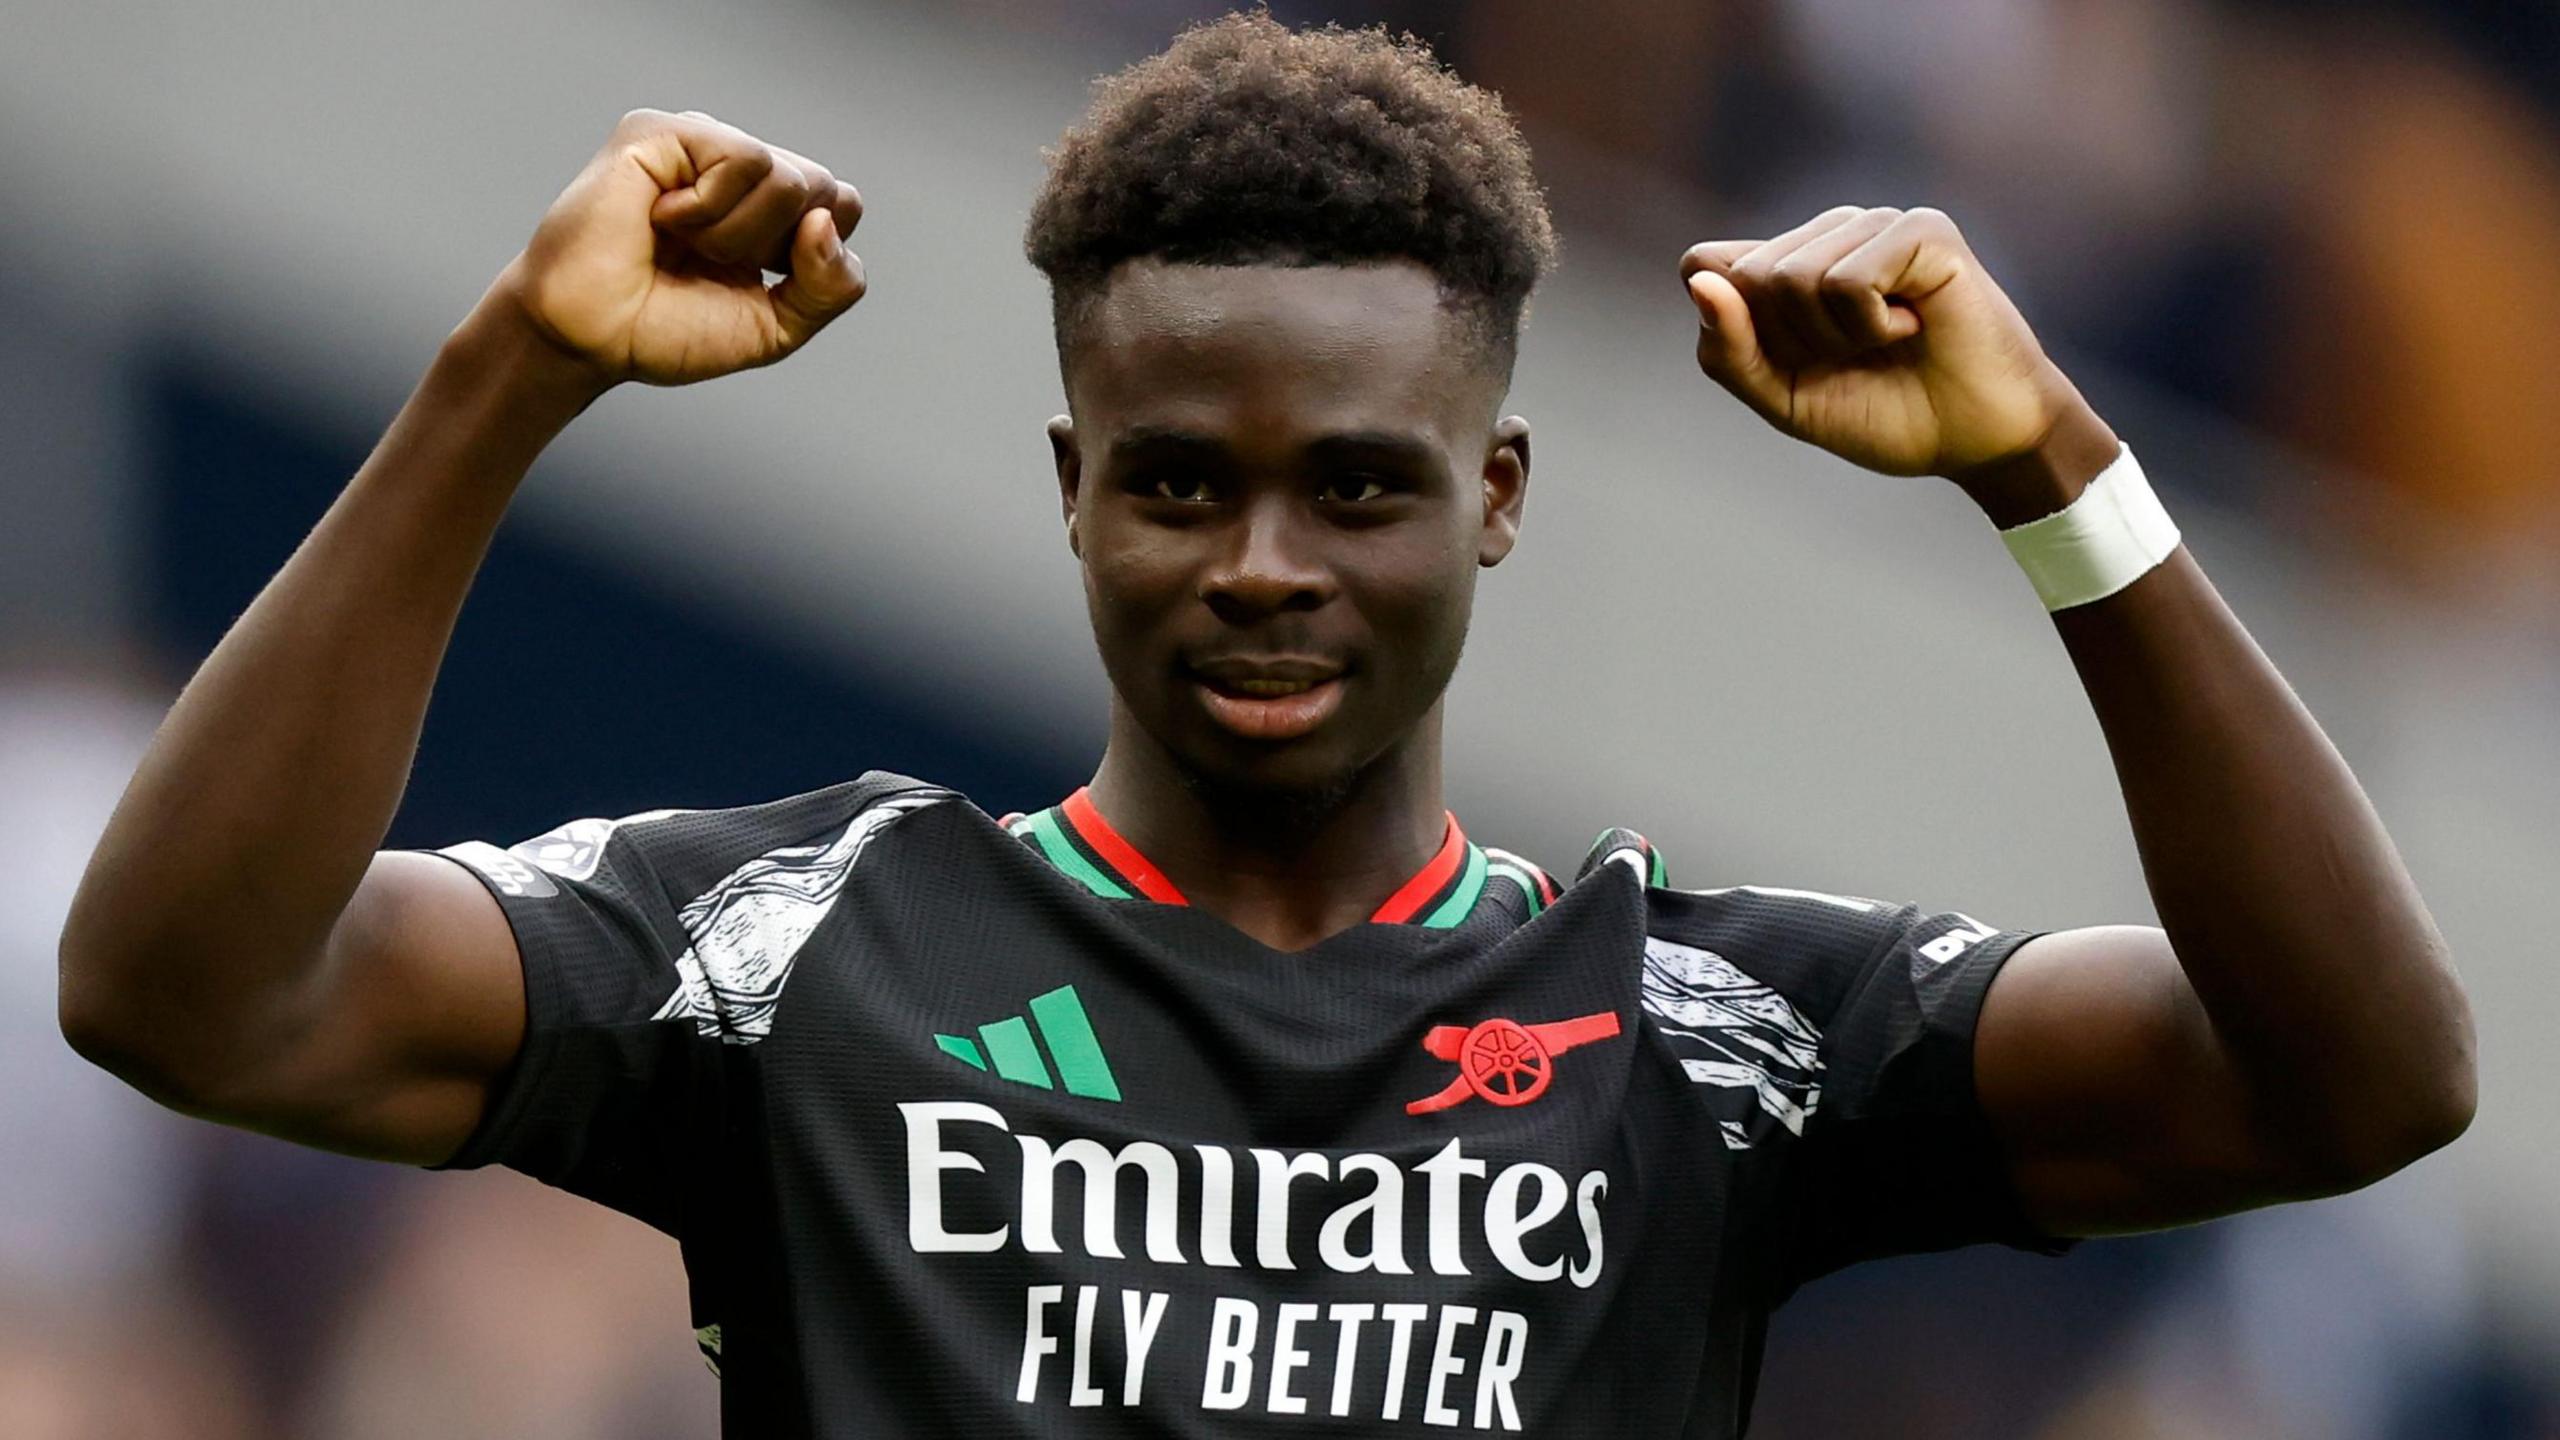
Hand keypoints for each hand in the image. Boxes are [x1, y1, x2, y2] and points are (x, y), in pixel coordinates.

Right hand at [494, 109, 866, 388]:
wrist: (590, 340)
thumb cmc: (666, 329)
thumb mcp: (777, 326)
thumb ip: (829, 288)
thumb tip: (825, 222)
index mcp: (767, 205)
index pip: (841, 204)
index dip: (810, 257)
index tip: (748, 280)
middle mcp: (737, 165)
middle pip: (822, 189)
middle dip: (773, 249)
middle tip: (705, 262)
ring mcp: (701, 142)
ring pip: (789, 177)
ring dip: (738, 236)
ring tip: (679, 241)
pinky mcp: (663, 130)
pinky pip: (745, 159)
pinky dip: (712, 209)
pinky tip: (662, 216)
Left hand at [1681, 206, 2090, 479]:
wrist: (1976, 440)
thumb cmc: (1884, 414)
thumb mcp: (1783, 399)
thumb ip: (1728, 350)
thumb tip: (1699, 282)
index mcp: (1786, 261)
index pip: (1702, 265)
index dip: (1734, 330)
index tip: (1792, 363)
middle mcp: (1827, 232)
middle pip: (1745, 276)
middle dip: (1790, 342)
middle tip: (1853, 356)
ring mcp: (1875, 223)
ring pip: (1792, 277)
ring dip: (1835, 338)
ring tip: (1888, 341)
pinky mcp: (1921, 230)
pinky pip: (1847, 280)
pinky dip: (1871, 326)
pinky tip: (1913, 327)